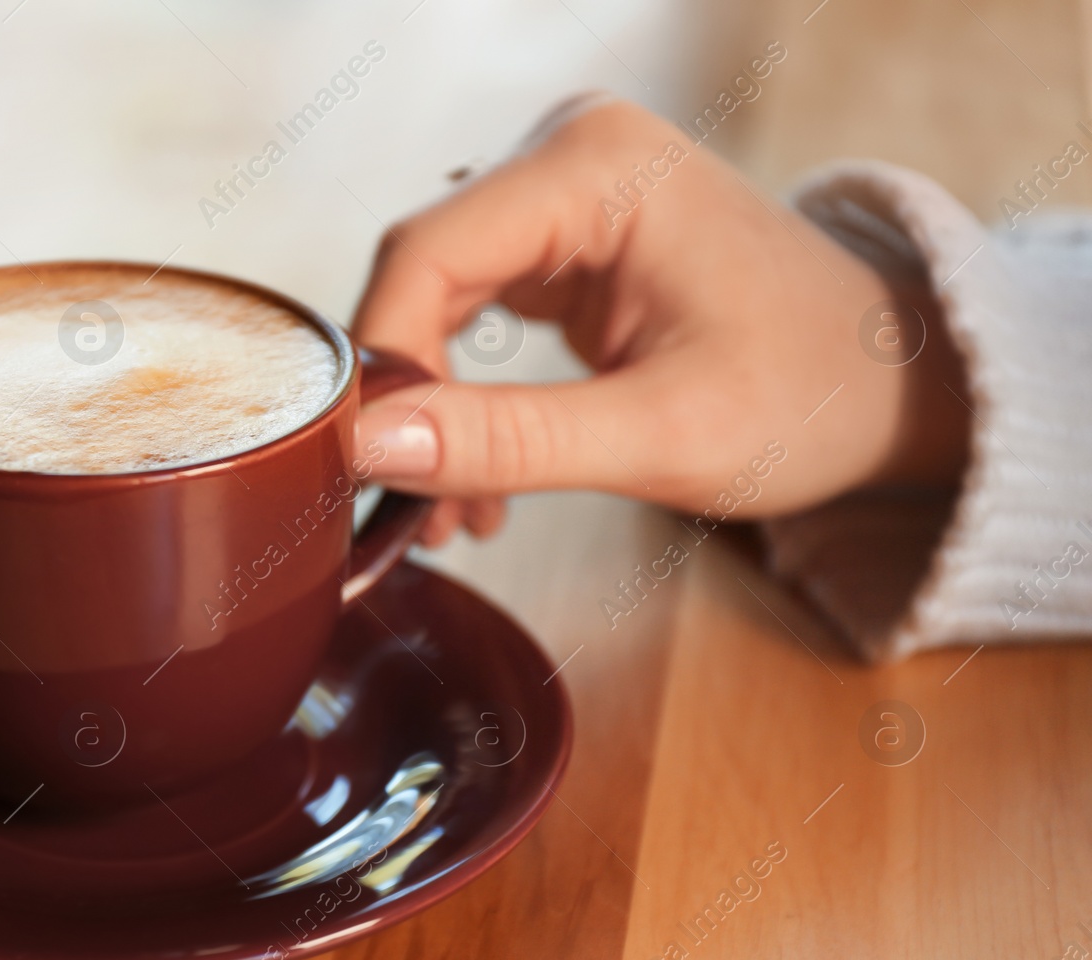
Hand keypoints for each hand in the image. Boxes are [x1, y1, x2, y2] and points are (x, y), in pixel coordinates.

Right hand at [351, 99, 968, 545]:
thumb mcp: (662, 436)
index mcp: (600, 166)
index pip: (426, 253)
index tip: (369, 470)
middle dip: (409, 401)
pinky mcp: (561, 233)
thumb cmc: (811, 396)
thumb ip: (511, 440)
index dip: (382, 366)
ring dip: (431, 406)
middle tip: (420, 510)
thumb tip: (371, 446)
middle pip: (420, 274)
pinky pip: (468, 307)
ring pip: (433, 298)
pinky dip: (461, 391)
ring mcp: (562, 187)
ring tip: (459, 509)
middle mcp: (569, 152)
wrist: (886, 379)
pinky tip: (481, 469)